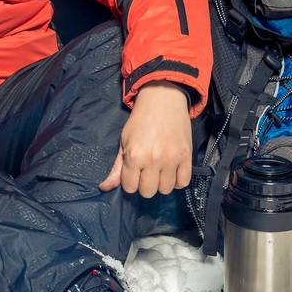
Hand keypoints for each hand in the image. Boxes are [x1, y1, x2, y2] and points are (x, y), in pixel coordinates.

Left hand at [100, 81, 193, 198]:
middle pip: (148, 192)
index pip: (130, 187)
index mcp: (135, 155)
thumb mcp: (124, 141)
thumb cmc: (141, 120)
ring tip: (159, 170)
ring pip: (166, 189)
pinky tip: (172, 172)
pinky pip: (183, 182)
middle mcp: (153, 160)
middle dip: (144, 184)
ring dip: (161, 183)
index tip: (133, 172)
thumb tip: (104, 187)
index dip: (130, 181)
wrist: (163, 99)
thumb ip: (117, 166)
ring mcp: (172, 159)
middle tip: (146, 171)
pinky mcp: (187, 156)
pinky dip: (177, 181)